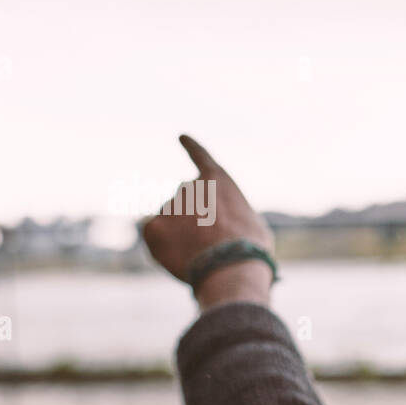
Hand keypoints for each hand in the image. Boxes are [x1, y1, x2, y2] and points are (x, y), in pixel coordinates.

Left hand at [143, 135, 275, 306]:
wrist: (231, 267)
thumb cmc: (250, 249)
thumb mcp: (253, 224)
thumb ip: (233, 214)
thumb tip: (224, 223)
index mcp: (217, 181)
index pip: (201, 156)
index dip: (192, 147)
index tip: (182, 137)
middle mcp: (189, 187)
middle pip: (186, 201)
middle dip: (192, 218)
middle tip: (208, 243)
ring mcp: (169, 206)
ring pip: (171, 221)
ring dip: (181, 235)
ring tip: (200, 255)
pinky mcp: (152, 226)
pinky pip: (155, 237)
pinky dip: (165, 248)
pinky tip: (182, 258)